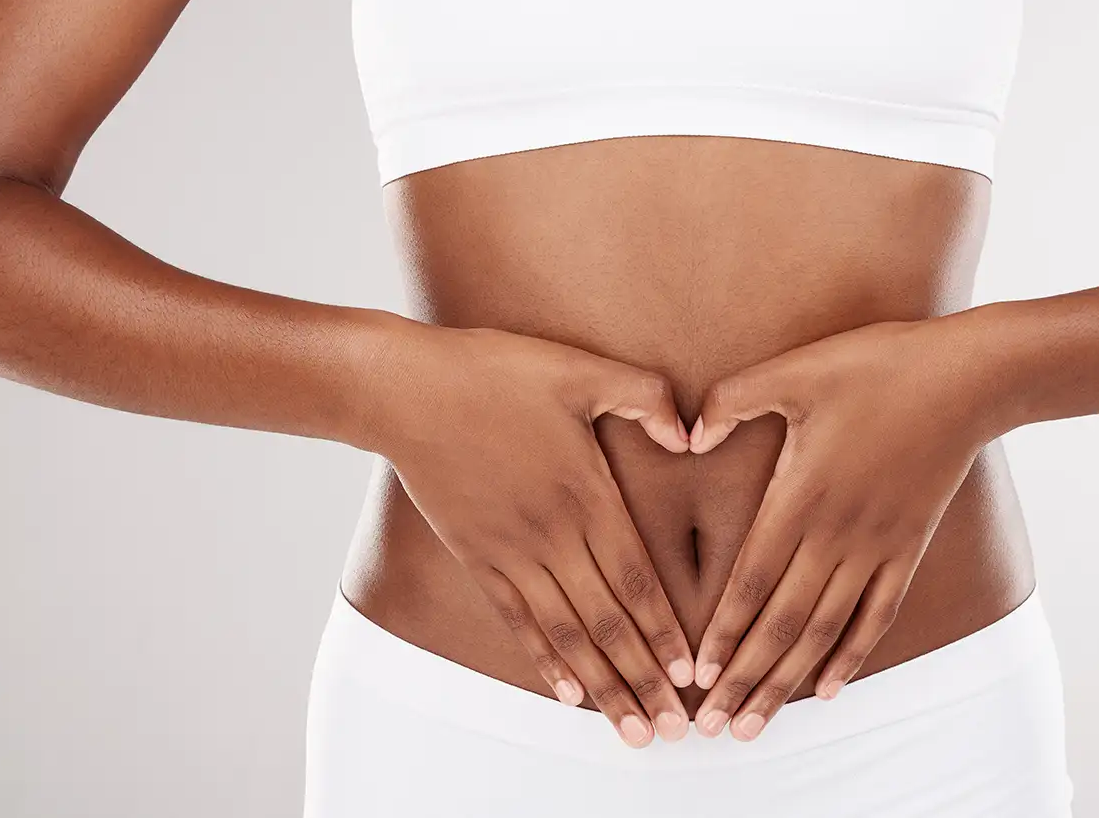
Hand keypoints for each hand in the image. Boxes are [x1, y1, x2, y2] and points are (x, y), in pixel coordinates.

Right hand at [353, 320, 698, 746]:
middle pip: (606, 622)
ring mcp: (511, 551)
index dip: (664, 630)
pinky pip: (517, 621)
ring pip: (566, 634)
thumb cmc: (495, 371)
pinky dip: (545, 661)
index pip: (635, 579)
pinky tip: (567, 694)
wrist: (406, 390)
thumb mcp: (580, 368)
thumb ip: (644, 396)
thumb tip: (691, 435)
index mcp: (585, 493)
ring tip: (631, 729)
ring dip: (602, 686)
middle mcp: (551, 535)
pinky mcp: (478, 556)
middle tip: (674, 729)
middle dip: (643, 680)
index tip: (689, 674)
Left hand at [684, 314, 1003, 740]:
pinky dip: (851, 655)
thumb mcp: (796, 369)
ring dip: (788, 681)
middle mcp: (838, 532)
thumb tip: (688, 438)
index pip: (753, 580)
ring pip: (825, 631)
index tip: (696, 676)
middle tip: (713, 726)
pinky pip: (877, 616)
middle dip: (745, 678)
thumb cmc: (876, 364)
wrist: (967, 377)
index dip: (723, 632)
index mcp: (802, 493)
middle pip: (784, 622)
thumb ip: (734, 401)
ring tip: (756, 723)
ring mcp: (877, 545)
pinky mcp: (908, 547)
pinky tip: (830, 688)